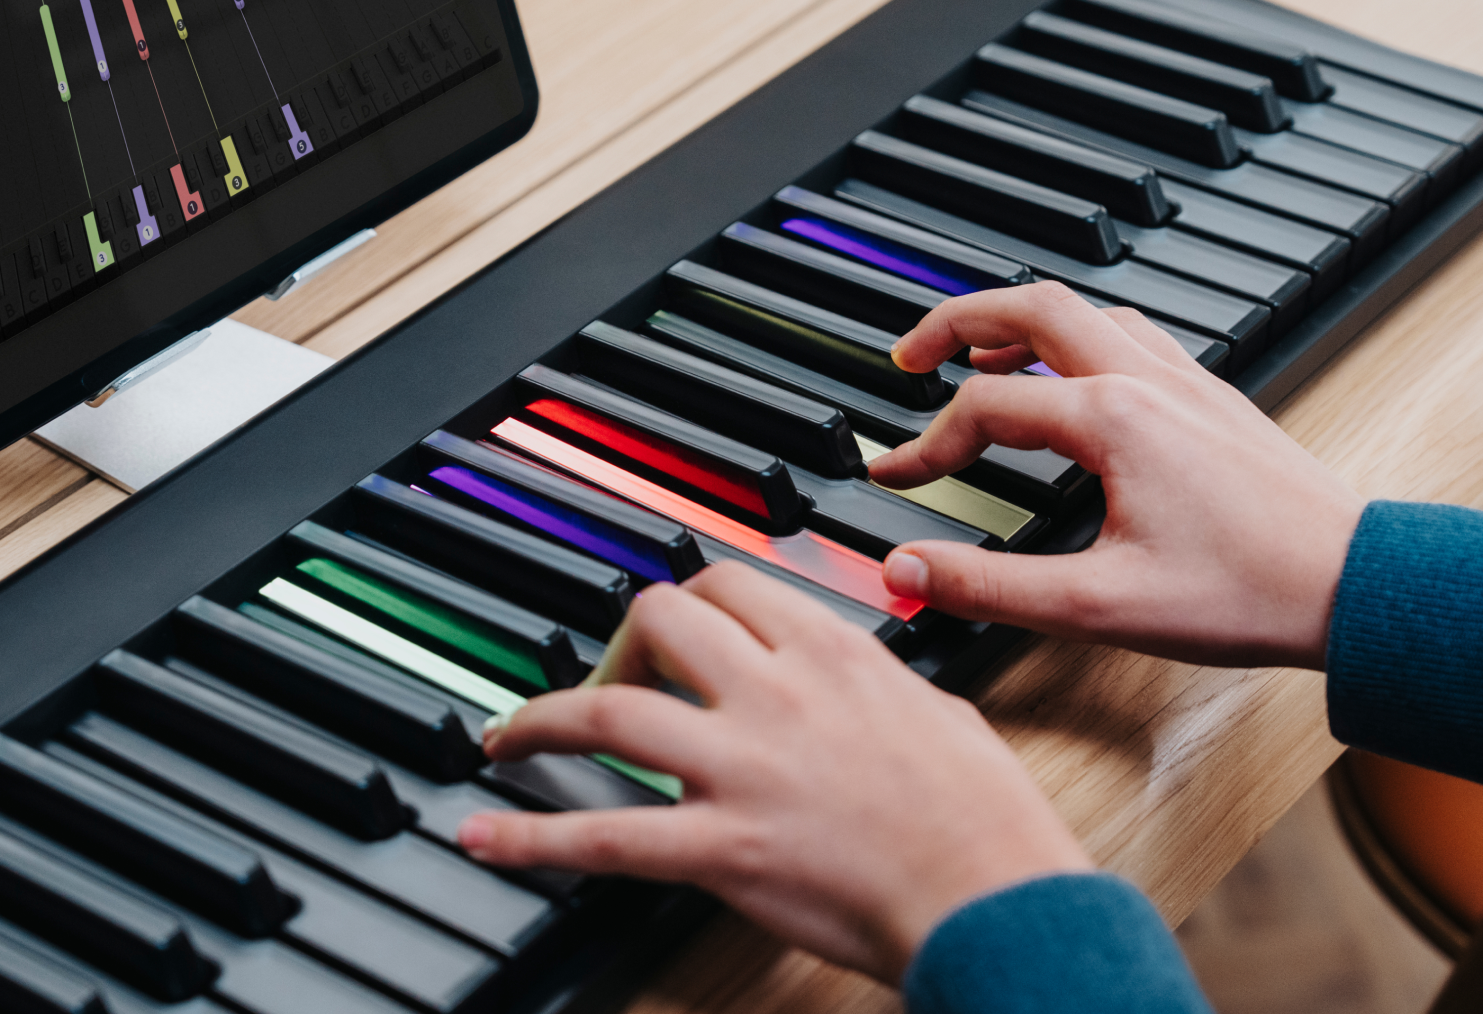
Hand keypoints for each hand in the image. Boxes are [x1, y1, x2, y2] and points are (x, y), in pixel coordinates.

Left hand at [456, 563, 1091, 981]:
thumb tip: (860, 680)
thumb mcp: (940, 711)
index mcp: (834, 652)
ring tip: (506, 739)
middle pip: (659, 619)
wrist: (996, 899)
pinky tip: (486, 837)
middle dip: (619, 646)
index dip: (685, 605)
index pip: (728, 583)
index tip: (670, 631)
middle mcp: (778, 693)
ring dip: (541, 720)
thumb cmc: (986, 821)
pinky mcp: (723, 847)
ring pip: (610, 712)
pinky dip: (532, 839)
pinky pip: (605, 836)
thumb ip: (878, 684)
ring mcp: (743, 767)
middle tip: (608, 684)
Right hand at [871, 282, 1363, 669]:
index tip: (895, 476)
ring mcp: (1188, 383)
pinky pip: (1132, 336)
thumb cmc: (1248, 592)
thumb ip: (989, 586)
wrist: (1355, 586)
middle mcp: (1150, 381)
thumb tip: (908, 571)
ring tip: (978, 353)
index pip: (987, 408)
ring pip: (1088, 312)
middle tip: (911, 353)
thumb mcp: (1098, 605)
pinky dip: (1079, 338)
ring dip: (1022, 322)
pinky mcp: (1214, 401)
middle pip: (1034, 306)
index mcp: (1114, 419)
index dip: (926, 445)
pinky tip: (1072, 376)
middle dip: (960, 320)